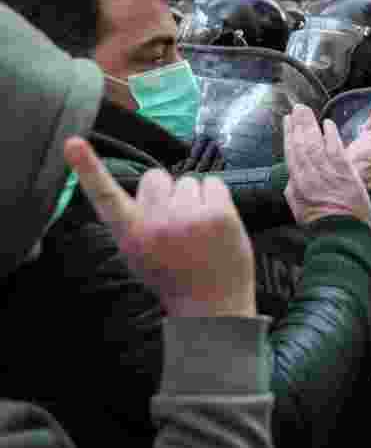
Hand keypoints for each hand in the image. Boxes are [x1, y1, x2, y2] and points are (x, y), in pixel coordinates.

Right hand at [64, 136, 255, 317]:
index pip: (105, 196)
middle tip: (177, 221)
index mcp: (131, 234)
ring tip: (198, 228)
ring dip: (194, 198)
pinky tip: (215, 223)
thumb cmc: (175, 277)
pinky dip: (216, 198)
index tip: (73, 143)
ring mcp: (189, 218)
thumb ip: (136, 221)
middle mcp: (156, 223)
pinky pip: (213, 183)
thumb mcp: (139, 254)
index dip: (87, 167)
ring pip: (187, 180)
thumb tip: (150, 188)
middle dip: (166, 192)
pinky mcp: (219, 215)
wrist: (212, 304)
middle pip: (156, 177)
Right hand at [283, 103, 370, 226]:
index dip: (288, 135)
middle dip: (298, 124)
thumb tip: (291, 177)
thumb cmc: (321, 224)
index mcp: (297, 184)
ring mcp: (328, 173)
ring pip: (316, 144)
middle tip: (297, 108)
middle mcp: (310, 176)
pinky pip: (336, 149)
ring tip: (307, 110)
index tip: (287, 121)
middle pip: (302, 144)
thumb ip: (294, 190)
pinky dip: (331, 134)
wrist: (343, 235)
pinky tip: (328, 123)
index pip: (290, 153)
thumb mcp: (299, 209)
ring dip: (311, 124)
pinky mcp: (345, 173)